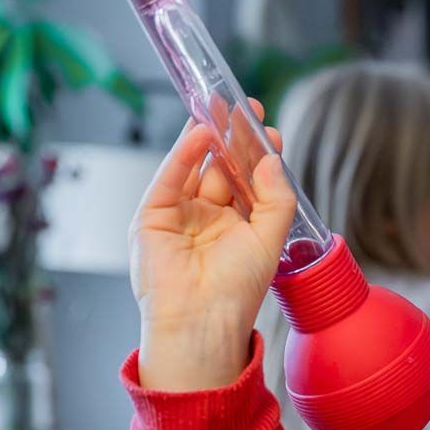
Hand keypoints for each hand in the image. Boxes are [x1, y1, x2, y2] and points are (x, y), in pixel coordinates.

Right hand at [130, 99, 293, 390]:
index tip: (270, 130)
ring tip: (226, 109)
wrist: (201, 321)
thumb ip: (276, 198)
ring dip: (210, 137)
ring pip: (196, 167)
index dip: (257, 155)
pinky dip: (184, 153)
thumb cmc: (236, 291)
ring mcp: (179, 215)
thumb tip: (273, 157)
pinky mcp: (153, 215)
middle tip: (247, 108)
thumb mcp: (269, 240)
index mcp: (236, 227)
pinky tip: (203, 133)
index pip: (247, 181)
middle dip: (234, 138)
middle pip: (221, 168)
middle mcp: (207, 218)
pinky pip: (171, 177)